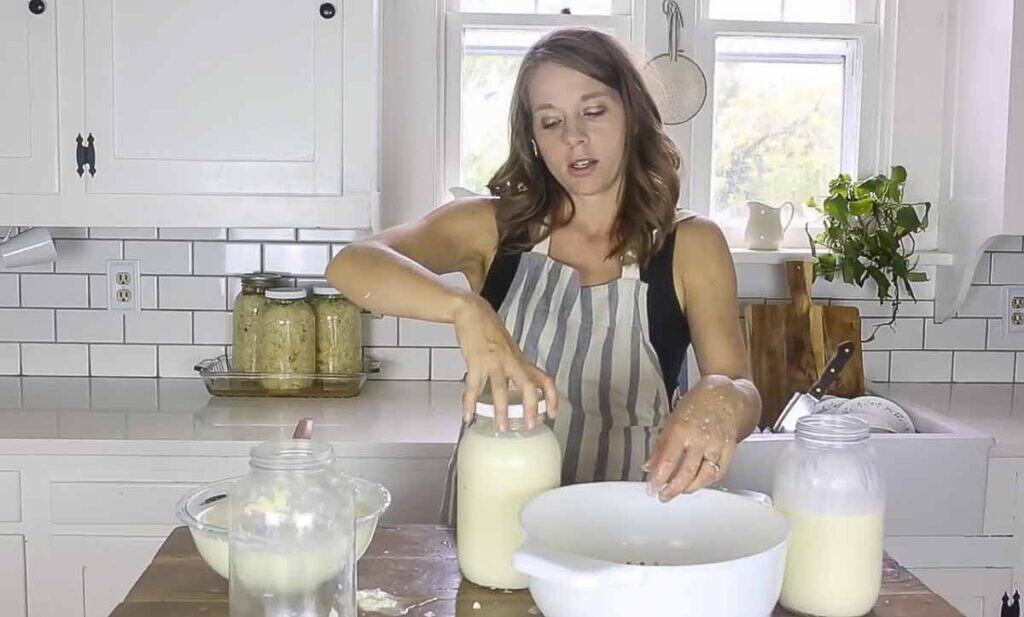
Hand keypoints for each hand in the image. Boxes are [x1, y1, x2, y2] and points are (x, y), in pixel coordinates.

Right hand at [452, 294, 557, 430]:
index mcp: (521, 360)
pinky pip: (473, 386)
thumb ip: (515, 366)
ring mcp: (494, 361)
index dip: (552, 398)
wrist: (473, 312)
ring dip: (501, 410)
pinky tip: (468, 416)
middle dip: (531, 408)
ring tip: (501, 427)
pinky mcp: (477, 361)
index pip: (545, 379)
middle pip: (528, 386)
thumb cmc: (490, 331)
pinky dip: (470, 403)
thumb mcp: (509, 349)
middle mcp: (512, 361)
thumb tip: (518, 386)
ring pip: (501, 389)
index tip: (552, 414)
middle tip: (530, 426)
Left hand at [644, 375, 741, 501]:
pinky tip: (696, 483)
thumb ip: (661, 445)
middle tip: (663, 495)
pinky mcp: (730, 451)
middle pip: (686, 473)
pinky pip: (718, 473)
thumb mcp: (672, 420)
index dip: (658, 479)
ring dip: (689, 488)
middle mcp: (701, 439)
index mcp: (682, 429)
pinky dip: (706, 481)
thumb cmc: (697, 404)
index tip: (651, 488)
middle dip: (672, 489)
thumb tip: (649, 466)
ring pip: (703, 477)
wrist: (726, 396)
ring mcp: (717, 446)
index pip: (668, 461)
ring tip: (679, 491)